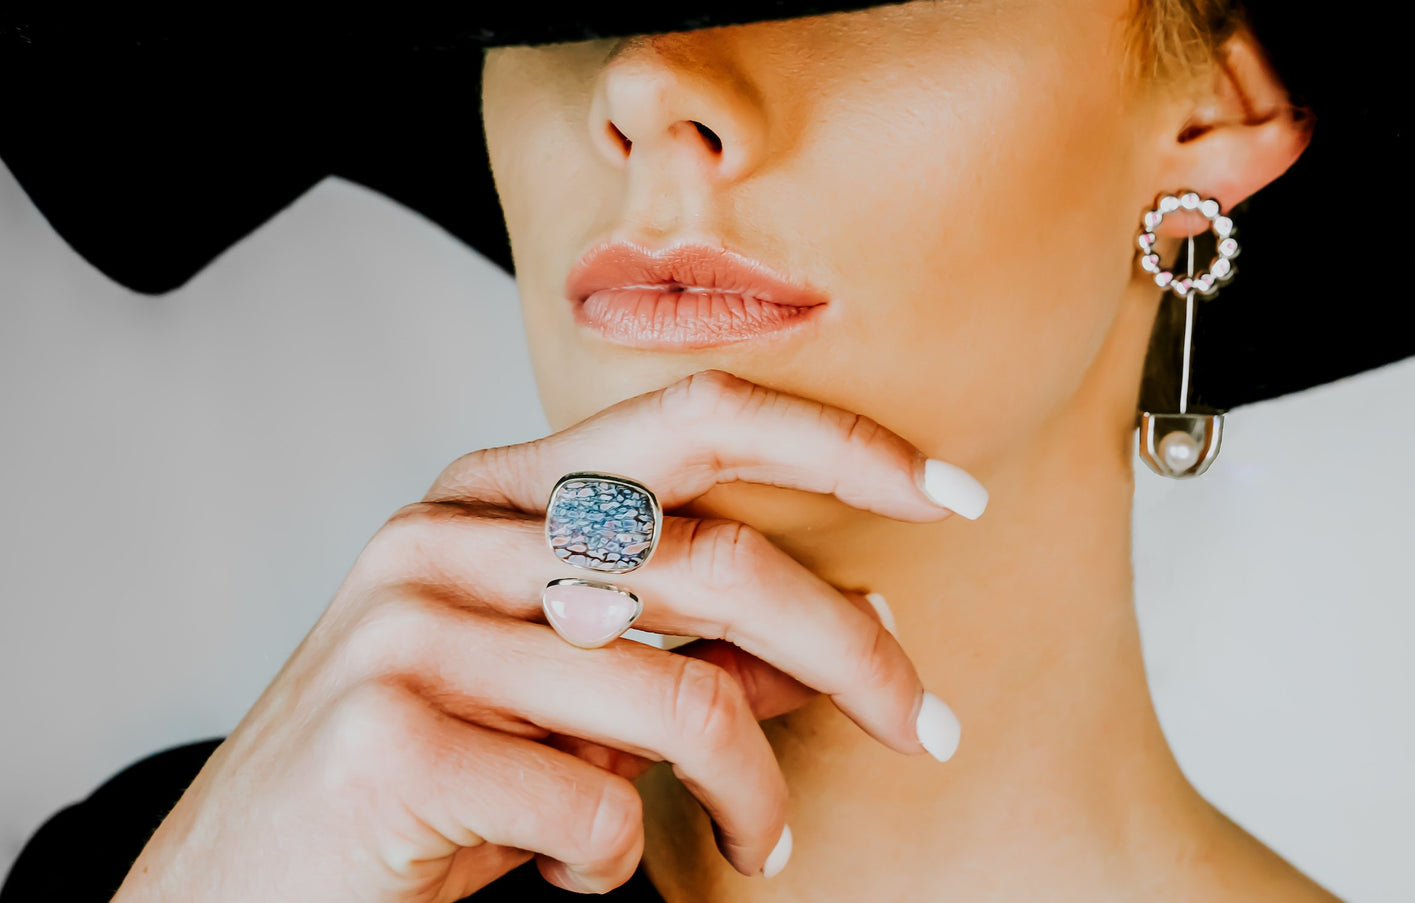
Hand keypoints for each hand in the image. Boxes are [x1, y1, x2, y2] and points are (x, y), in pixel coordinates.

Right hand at [112, 370, 983, 900]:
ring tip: (758, 844)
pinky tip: (574, 871)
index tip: (954, 494)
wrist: (237, 875)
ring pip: (668, 698)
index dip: (839, 442)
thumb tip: (854, 626)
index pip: (696, 416)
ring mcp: (407, 629)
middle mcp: (446, 533)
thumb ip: (693, 649)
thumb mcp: (565, 693)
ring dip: (747, 792)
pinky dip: (612, 860)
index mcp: (493, 491)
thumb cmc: (423, 766)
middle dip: (852, 650)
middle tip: (930, 728)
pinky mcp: (387, 739)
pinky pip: (586, 804)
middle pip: (710, 558)